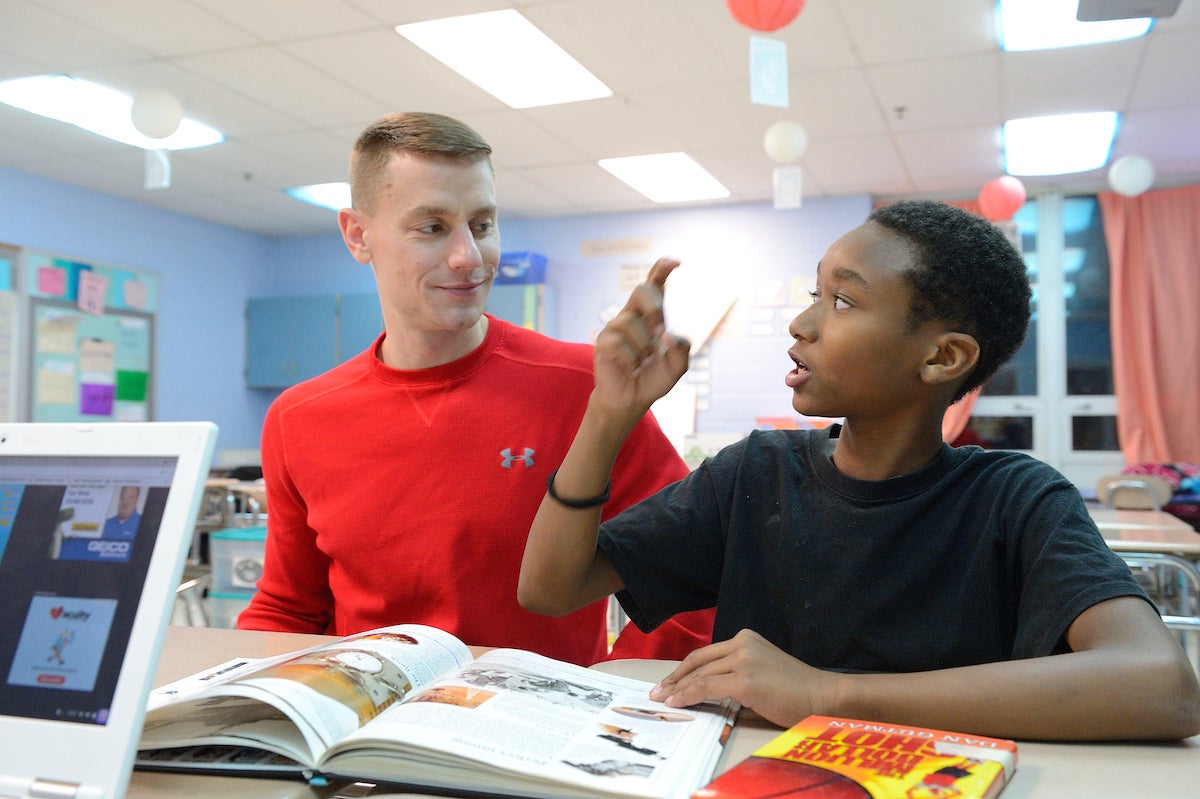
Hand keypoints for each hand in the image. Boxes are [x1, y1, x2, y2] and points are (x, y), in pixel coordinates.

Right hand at [592, 258, 690, 417]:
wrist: (631, 400)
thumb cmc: (652, 379)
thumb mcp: (676, 367)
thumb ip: (681, 350)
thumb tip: (668, 335)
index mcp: (650, 315)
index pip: (654, 285)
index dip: (662, 270)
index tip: (676, 263)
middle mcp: (632, 315)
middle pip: (641, 290)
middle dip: (654, 307)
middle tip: (660, 331)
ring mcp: (615, 327)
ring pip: (631, 322)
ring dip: (643, 345)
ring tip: (642, 361)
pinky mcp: (603, 342)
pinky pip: (619, 343)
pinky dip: (631, 358)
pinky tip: (630, 366)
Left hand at [648, 629, 832, 727]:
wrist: (822, 695)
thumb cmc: (795, 690)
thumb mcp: (761, 669)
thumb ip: (736, 670)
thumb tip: (706, 686)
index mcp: (745, 638)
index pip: (705, 654)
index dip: (683, 669)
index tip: (668, 682)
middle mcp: (742, 643)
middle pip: (698, 662)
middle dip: (674, 679)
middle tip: (657, 691)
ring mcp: (743, 660)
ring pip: (699, 675)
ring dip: (677, 689)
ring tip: (662, 700)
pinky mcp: (745, 679)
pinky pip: (707, 687)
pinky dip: (688, 696)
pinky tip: (677, 702)